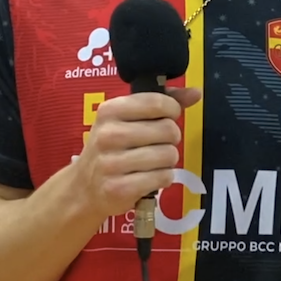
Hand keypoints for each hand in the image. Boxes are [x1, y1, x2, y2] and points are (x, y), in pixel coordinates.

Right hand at [74, 87, 201, 219]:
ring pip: (168, 155)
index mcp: (109, 111)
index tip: (168, 117)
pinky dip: (163, 178)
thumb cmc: (111, 148)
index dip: (172, 110)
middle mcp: (108, 135)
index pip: (156, 102)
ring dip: (168, 160)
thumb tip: (195, 92)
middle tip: (158, 144)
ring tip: (153, 162)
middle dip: (171, 138)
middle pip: (168, 130)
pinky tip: (149, 177)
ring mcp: (111, 163)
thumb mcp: (126, 119)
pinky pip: (163, 177)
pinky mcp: (119, 188)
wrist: (84, 188)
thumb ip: (161, 102)